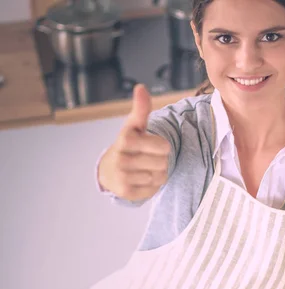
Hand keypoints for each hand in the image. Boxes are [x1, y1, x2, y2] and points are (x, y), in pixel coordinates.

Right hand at [98, 84, 170, 200]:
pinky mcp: (126, 192)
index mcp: (125, 139)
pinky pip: (153, 189)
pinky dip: (152, 186)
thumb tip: (141, 88)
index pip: (163, 146)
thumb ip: (141, 109)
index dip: (162, 146)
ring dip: (158, 173)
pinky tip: (141, 180)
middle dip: (160, 160)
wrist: (109, 171)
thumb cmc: (128, 146)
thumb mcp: (134, 126)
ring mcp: (122, 176)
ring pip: (160, 177)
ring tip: (145, 168)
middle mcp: (121, 158)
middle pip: (163, 163)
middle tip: (147, 158)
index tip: (152, 144)